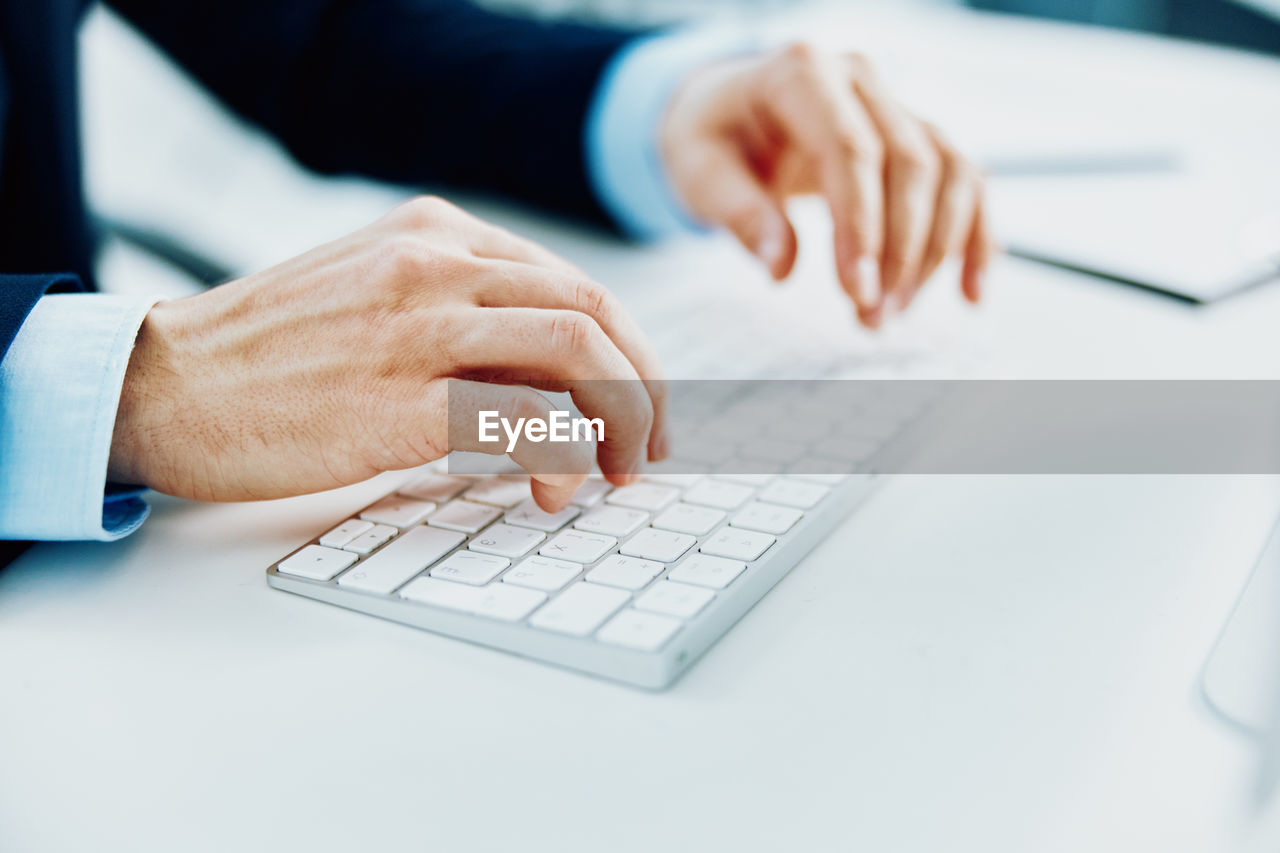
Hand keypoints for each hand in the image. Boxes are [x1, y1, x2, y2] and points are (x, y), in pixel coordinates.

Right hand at [108, 197, 667, 510]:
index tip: (638, 403)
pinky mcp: (398, 400)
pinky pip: (523, 419)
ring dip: (620, 419)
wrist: (166, 385)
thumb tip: (557, 387)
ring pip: (576, 352)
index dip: (629, 351)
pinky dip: (563, 455)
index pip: (574, 283)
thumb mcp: (374, 294)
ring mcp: (417, 327)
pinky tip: (552, 486)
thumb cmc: (274, 355)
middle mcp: (435, 264)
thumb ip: (461, 316)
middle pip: (594, 312)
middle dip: (644, 386)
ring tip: (613, 472)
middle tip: (647, 446)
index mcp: (436, 233)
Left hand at [660, 43, 995, 327]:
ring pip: (948, 172)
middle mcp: (859, 77)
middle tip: (872, 315)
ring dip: (934, 252)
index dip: (863, 226)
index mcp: (803, 74)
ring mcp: (894, 101)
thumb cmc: (711, 138)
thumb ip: (740, 214)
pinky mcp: (915, 133)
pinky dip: (975, 236)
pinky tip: (970, 291)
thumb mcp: (701, 172)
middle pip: (910, 162)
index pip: (853, 150)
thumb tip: (780, 266)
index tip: (856, 291)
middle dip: (898, 250)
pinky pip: (966, 179)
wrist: (726, 109)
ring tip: (893, 312)